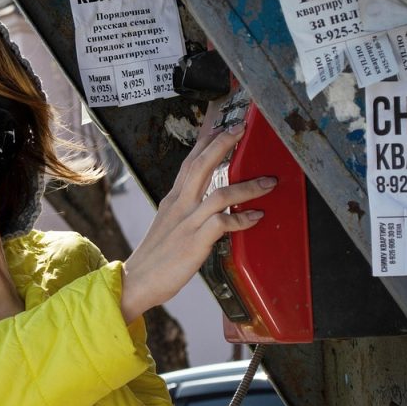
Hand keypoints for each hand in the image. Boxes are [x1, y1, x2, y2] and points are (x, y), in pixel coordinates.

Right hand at [120, 109, 277, 322]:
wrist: (137, 280)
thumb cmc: (155, 256)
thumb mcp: (168, 224)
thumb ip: (186, 209)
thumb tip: (207, 202)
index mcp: (173, 200)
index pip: (189, 162)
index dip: (206, 142)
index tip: (222, 125)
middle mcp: (180, 205)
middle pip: (201, 165)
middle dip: (223, 143)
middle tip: (242, 128)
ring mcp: (188, 223)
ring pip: (220, 193)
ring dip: (248, 186)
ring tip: (268, 182)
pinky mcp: (195, 242)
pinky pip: (223, 224)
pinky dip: (242, 219)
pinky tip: (256, 217)